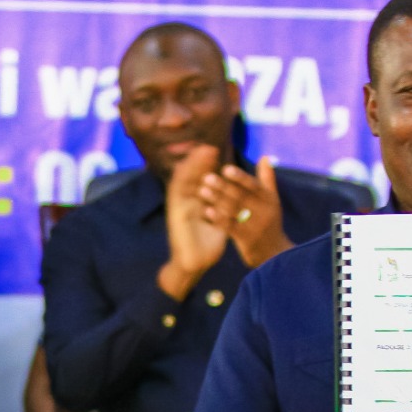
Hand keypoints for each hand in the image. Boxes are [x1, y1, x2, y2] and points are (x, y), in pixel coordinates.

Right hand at [158, 142, 230, 295]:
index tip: (217, 152)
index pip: (202, 180)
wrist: (196, 263)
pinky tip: (183, 169)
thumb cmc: (208, 244)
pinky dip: (180, 181)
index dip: (208, 166)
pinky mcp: (175, 214)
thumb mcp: (220, 220)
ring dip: (191, 167)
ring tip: (200, 154)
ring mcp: (180, 207)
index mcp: (199, 202)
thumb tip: (237, 194)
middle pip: (192, 177)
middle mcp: (188, 202)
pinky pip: (176, 194)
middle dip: (199, 162)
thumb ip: (226, 206)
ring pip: (183, 181)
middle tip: (209, 147)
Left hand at [198, 156, 287, 266]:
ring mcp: (256, 226)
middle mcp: (265, 211)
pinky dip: (218, 218)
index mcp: (270, 199)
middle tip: (206, 177)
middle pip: (241, 196)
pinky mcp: (247, 240)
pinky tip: (206, 210)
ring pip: (234, 210)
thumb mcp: (272, 201)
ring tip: (202, 190)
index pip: (254, 185)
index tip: (225, 169)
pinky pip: (231, 227)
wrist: (274, 253)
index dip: (240, 177)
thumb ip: (267, 179)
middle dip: (223, 186)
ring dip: (217, 199)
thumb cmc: (269, 222)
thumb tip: (265, 157)